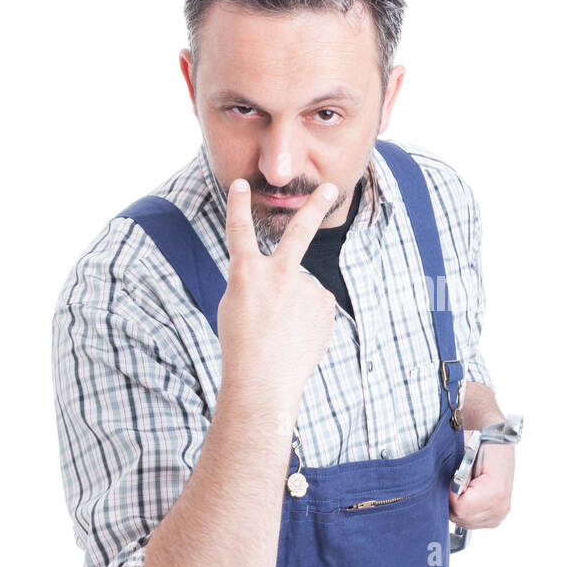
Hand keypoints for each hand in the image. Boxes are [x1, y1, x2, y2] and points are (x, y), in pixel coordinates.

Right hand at [216, 178, 339, 412]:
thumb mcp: (235, 307)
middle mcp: (278, 273)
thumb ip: (256, 283)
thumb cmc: (242, 347)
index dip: (238, 205)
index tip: (241, 185)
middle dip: (315, 205)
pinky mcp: (324, 303)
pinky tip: (298, 338)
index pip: (239, 230)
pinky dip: (309, 319)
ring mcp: (305, 287)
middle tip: (331, 188)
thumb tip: (287, 280)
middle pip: (299, 230)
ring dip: (295, 308)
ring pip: (303, 290)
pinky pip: (316, 306)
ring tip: (283, 333)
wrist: (263, 380)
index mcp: (246, 272)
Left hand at [448, 436, 513, 529]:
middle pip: (459, 517)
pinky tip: (468, 494)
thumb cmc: (483, 442)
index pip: (459, 507)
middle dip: (451, 499)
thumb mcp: (464, 449)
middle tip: (457, 479)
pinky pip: (469, 521)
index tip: (451, 478)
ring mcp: (498, 515)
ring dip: (456, 505)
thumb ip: (452, 468)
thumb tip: (439, 486)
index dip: (449, 493)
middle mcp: (500, 507)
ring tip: (464, 485)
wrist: (498, 443)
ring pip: (462, 521)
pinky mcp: (495, 518)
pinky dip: (463, 509)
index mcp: (495, 491)